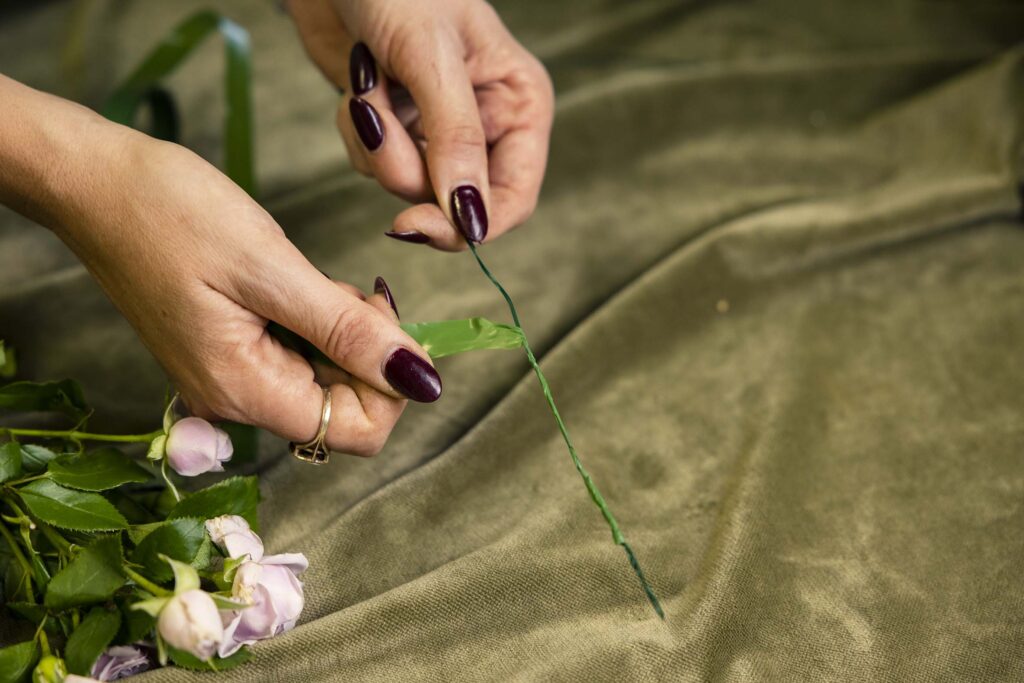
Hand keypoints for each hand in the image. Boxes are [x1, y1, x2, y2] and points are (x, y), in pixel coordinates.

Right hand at [1, 79, 441, 455]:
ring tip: (314, 281)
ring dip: (343, 334)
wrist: (95, 184)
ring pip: (325, 381)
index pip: (358, 432)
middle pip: (344, 411)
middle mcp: (237, 401)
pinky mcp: (228, 353)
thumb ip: (349, 332)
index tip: (380, 318)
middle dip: (368, 353)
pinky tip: (299, 286)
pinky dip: (318, 324)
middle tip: (350, 290)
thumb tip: (423, 381)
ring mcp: (230, 379)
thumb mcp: (272, 270)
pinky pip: (298, 358)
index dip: (391, 384)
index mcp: (246, 392)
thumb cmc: (172, 214)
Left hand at [288, 0, 554, 249]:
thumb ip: (456, 139)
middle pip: (455, 202)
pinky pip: (375, 166)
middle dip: (408, 168)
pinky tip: (357, 86)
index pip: (513, 198)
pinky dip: (357, 133)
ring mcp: (438, 130)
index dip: (471, 223)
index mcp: (519, 104)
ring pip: (409, 186)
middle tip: (376, 128)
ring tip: (367, 82)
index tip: (419, 225)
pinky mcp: (398, 129)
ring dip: (376, 143)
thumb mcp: (433, 58)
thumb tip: (469, 218)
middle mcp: (487, 125)